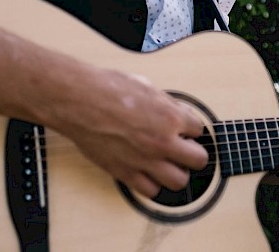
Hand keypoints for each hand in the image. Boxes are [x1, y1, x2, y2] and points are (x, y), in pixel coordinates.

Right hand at [52, 66, 209, 197]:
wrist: (79, 101)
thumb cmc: (108, 88)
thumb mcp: (146, 86)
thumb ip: (166, 103)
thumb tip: (177, 111)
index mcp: (170, 117)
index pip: (199, 129)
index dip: (191, 128)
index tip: (184, 128)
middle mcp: (162, 142)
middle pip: (198, 160)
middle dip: (194, 154)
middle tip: (184, 149)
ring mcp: (145, 161)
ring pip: (178, 181)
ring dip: (176, 172)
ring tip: (168, 163)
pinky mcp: (126, 173)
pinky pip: (150, 191)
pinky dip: (152, 184)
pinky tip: (147, 172)